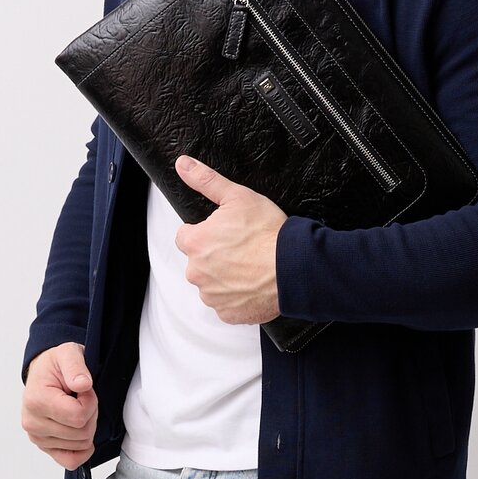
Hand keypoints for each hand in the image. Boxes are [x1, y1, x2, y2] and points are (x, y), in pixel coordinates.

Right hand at [21, 341, 97, 467]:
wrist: (44, 374)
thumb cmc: (56, 365)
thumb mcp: (68, 353)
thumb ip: (76, 366)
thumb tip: (82, 384)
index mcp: (36, 401)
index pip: (78, 416)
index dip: (90, 402)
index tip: (83, 389)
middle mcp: (33, 423)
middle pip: (82, 433)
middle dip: (90, 415)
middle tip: (80, 398)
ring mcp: (38, 438)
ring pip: (81, 445)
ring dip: (86, 427)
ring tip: (74, 408)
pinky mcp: (45, 448)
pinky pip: (71, 461)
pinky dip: (81, 450)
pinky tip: (80, 432)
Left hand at [173, 155, 285, 323]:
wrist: (293, 266)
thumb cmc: (268, 233)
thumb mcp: (238, 197)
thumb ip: (206, 181)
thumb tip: (184, 165)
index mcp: (195, 244)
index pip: (186, 236)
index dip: (205, 232)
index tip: (223, 233)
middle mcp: (197, 272)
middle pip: (199, 262)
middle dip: (215, 256)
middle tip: (241, 250)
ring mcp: (212, 296)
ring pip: (212, 284)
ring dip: (225, 277)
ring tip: (250, 267)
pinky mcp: (228, 313)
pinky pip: (227, 305)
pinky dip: (237, 297)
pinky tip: (253, 284)